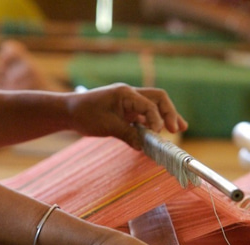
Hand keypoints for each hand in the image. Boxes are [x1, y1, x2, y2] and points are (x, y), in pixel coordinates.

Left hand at [68, 83, 187, 148]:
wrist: (68, 111)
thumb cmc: (84, 115)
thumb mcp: (106, 126)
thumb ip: (127, 134)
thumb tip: (144, 146)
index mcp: (125, 94)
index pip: (149, 105)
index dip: (156, 120)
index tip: (158, 134)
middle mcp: (130, 95)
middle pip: (158, 98)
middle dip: (170, 112)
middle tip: (177, 129)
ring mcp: (130, 102)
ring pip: (155, 105)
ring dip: (167, 116)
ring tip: (181, 128)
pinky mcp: (128, 111)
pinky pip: (146, 114)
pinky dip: (155, 122)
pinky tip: (162, 132)